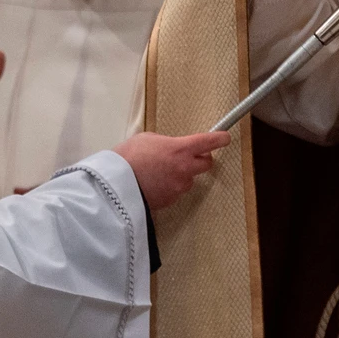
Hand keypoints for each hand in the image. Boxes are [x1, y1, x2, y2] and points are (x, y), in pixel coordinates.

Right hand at [114, 131, 230, 210]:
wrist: (114, 186)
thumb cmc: (127, 158)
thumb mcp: (147, 139)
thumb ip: (165, 142)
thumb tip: (169, 147)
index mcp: (180, 149)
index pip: (209, 141)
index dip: (219, 139)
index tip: (224, 137)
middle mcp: (185, 169)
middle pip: (206, 163)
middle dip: (201, 158)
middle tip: (189, 155)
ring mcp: (179, 187)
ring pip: (189, 178)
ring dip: (181, 174)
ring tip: (160, 171)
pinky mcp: (171, 200)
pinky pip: (176, 191)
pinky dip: (169, 186)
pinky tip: (154, 182)